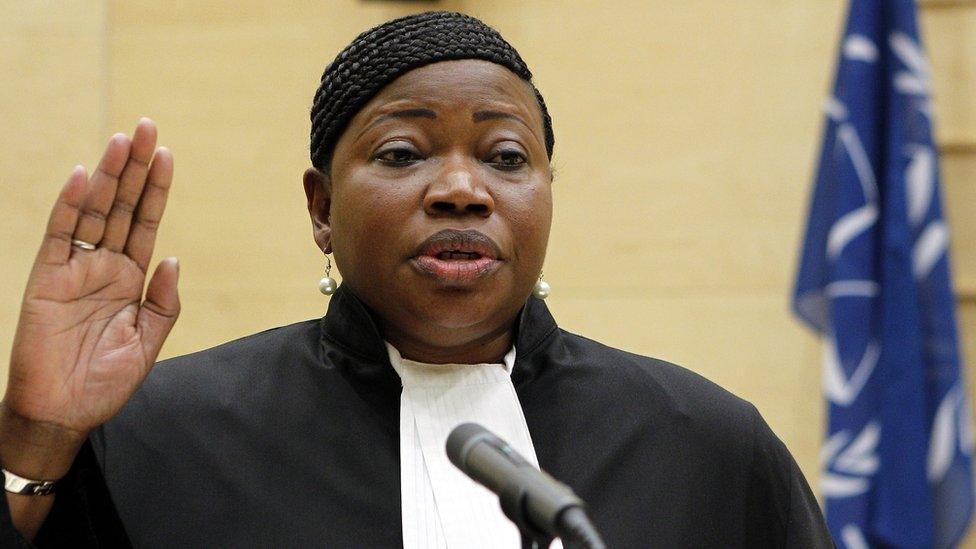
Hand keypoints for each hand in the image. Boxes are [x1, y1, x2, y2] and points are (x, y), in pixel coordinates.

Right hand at [3, 119, 178, 462]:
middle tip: (148, 128)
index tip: (167, 155)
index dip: (156, 189)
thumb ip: (163, 301)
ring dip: (107, 175)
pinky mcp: (47, 279)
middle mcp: (104, 266)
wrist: (64, 411)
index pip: (146, 223)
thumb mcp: (148, 341)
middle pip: (122, 206)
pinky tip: (81, 176)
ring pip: (93, 211)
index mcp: (131, 278)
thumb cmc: (105, 381)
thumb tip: (173, 258)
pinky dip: (69, 206)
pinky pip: (59, 236)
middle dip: (135, 168)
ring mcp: (75, 269)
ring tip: (123, 139)